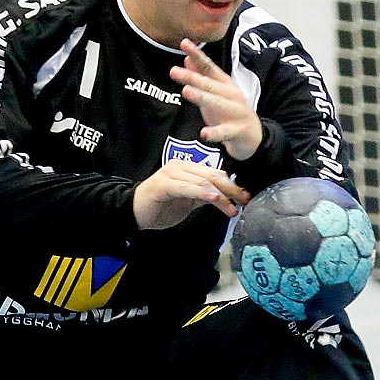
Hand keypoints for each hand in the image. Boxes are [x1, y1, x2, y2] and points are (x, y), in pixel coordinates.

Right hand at [131, 159, 248, 229]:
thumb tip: (225, 196)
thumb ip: (204, 196)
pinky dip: (202, 193)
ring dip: (220, 195)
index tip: (244, 198)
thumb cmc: (161, 207)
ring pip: (202, 182)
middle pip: (211, 176)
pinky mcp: (163, 184)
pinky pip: (187, 187)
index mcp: (187, 168)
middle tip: (243, 201)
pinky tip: (214, 198)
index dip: (231, 186)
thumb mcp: (189, 202)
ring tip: (232, 206)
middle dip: (230, 190)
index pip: (214, 175)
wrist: (135, 213)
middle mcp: (180, 166)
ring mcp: (171, 174)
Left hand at [171, 38, 262, 159]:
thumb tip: (186, 59)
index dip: (197, 55)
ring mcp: (236, 112)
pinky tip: (204, 134)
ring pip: (217, 103)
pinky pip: (225, 132)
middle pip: (209, 84)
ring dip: (202, 96)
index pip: (209, 67)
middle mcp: (232, 94)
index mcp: (225, 84)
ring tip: (186, 91)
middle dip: (192, 77)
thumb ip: (202, 77)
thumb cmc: (230, 112)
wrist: (253, 135)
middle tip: (173, 71)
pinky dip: (215, 133)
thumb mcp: (216, 92)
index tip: (184, 42)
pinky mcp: (238, 130)